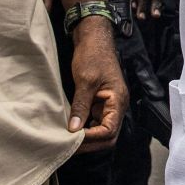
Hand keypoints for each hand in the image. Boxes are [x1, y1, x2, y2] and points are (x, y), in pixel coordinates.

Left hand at [67, 18, 128, 151]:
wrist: (94, 39)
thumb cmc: (93, 55)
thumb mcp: (85, 80)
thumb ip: (81, 106)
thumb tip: (73, 130)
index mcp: (118, 100)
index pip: (109, 131)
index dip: (91, 139)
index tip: (72, 140)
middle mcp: (117, 106)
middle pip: (108, 136)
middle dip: (89, 143)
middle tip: (67, 145)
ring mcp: (109, 105)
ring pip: (101, 132)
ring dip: (86, 139)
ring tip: (66, 140)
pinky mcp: (100, 103)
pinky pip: (95, 123)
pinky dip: (84, 129)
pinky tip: (70, 129)